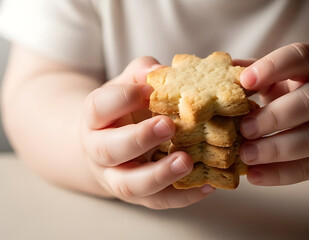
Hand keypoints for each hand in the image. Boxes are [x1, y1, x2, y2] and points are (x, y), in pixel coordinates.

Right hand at [80, 57, 214, 208]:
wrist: (108, 143)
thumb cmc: (124, 110)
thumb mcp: (127, 87)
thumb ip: (140, 75)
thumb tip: (161, 69)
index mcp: (95, 119)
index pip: (99, 108)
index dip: (122, 98)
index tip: (149, 90)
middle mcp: (100, 151)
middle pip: (111, 150)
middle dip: (140, 138)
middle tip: (169, 126)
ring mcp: (117, 177)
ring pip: (131, 185)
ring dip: (160, 175)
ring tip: (187, 162)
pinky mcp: (140, 195)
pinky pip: (159, 201)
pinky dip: (184, 196)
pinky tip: (207, 184)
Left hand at [239, 43, 308, 185]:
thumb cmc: (300, 92)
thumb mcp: (283, 76)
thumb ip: (256, 74)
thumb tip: (221, 72)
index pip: (301, 57)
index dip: (273, 67)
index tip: (245, 81)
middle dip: (274, 117)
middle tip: (244, 129)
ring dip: (276, 149)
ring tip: (245, 155)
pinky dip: (281, 174)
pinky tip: (254, 175)